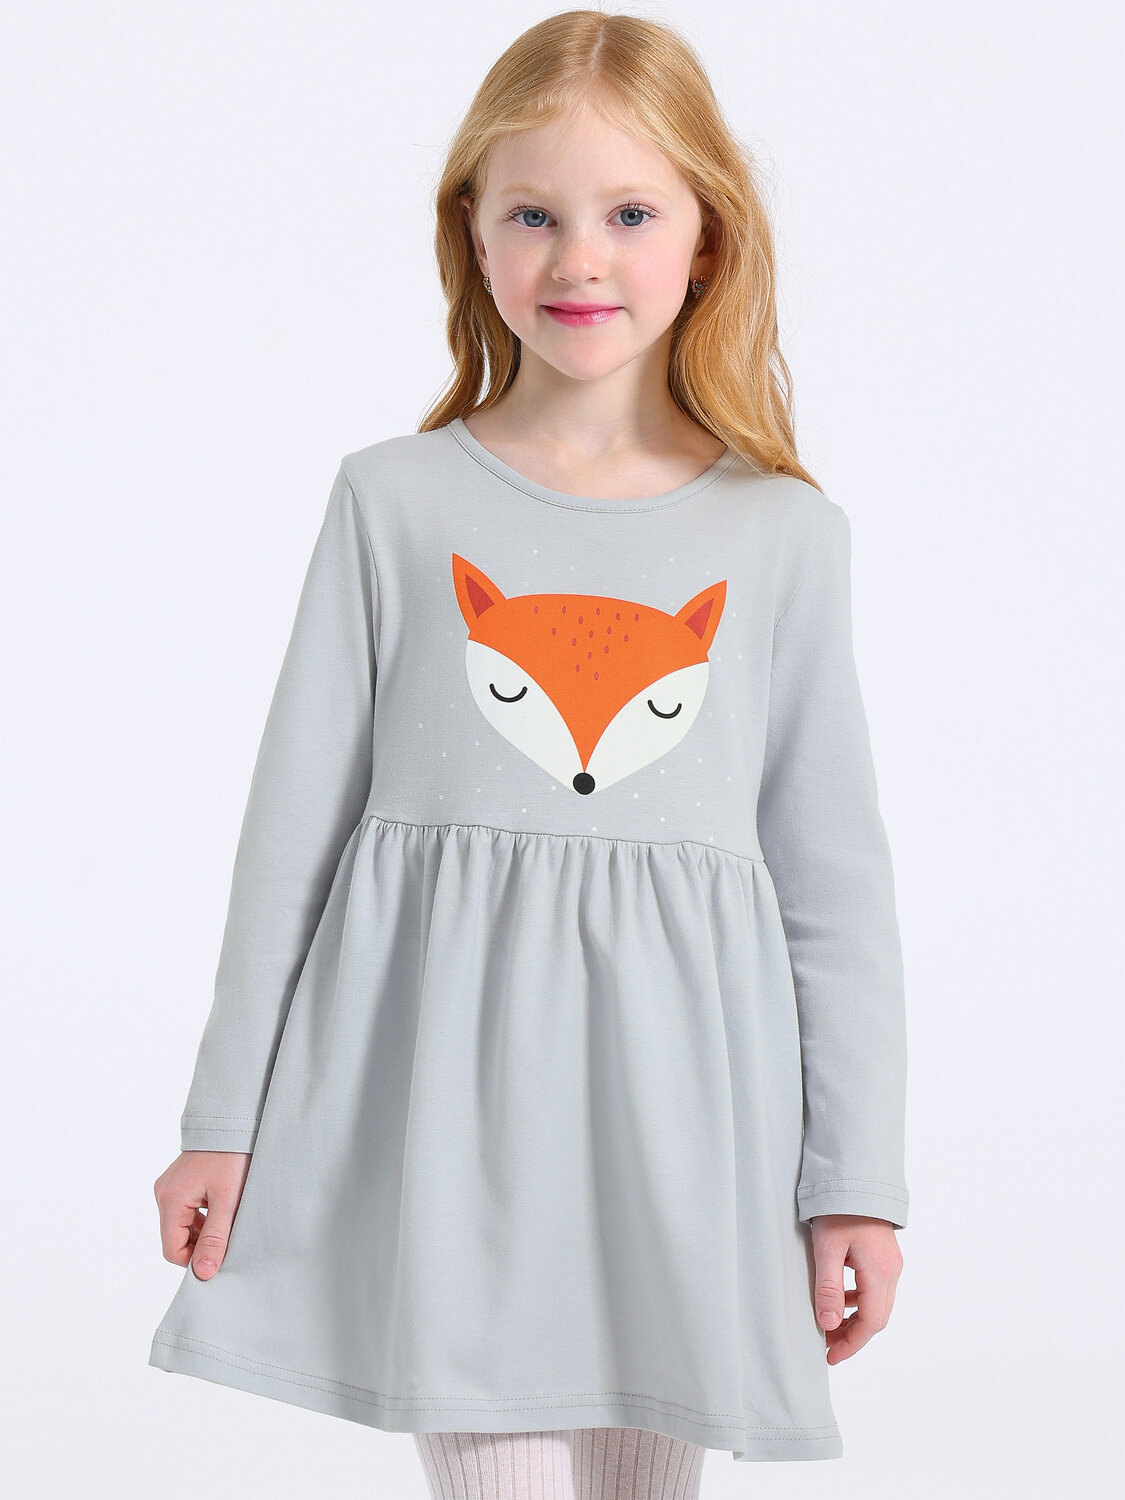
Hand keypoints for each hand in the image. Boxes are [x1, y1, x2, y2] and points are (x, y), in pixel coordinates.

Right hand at [153, 1150, 251, 1280]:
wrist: (233, 1121)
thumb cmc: (232, 1156)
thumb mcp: (227, 1201)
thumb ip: (215, 1238)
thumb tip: (202, 1274)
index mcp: (170, 1200)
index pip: (172, 1250)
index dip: (194, 1260)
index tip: (220, 1257)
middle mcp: (164, 1194)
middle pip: (177, 1238)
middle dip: (201, 1244)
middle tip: (230, 1239)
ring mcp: (171, 1187)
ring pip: (184, 1225)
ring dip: (205, 1231)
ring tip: (230, 1222)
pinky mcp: (181, 1182)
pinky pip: (188, 1211)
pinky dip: (204, 1217)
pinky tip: (225, 1210)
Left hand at [809, 1214, 902, 1363]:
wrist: (856, 1178)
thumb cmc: (840, 1210)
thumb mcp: (827, 1249)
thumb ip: (828, 1288)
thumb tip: (829, 1326)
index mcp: (880, 1272)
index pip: (870, 1323)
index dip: (851, 1344)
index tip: (830, 1356)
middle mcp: (892, 1271)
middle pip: (877, 1317)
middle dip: (853, 1335)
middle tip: (827, 1344)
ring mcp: (891, 1263)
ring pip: (878, 1304)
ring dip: (856, 1319)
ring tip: (829, 1324)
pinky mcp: (885, 1255)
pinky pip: (876, 1288)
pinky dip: (859, 1301)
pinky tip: (840, 1298)